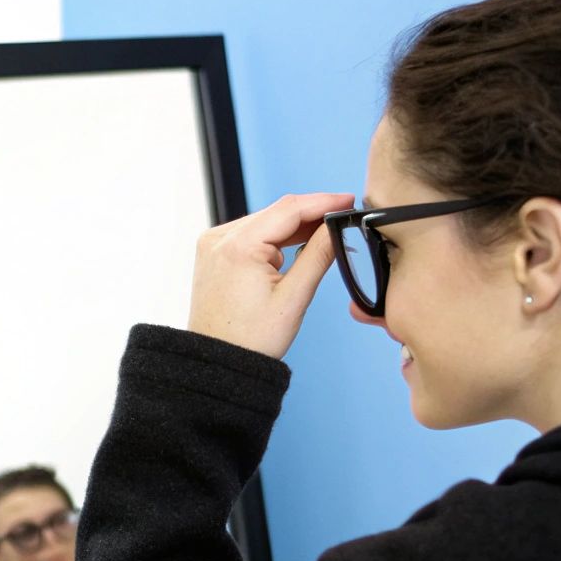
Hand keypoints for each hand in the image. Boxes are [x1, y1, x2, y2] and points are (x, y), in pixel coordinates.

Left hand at [187, 192, 354, 358]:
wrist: (218, 362)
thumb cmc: (251, 340)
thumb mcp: (294, 297)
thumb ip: (318, 255)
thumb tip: (336, 227)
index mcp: (238, 247)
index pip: (289, 209)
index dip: (323, 202)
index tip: (348, 199)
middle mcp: (219, 239)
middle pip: (275, 212)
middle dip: (310, 214)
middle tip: (342, 217)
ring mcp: (212, 245)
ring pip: (263, 222)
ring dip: (292, 227)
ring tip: (322, 235)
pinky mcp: (212, 254)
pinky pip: (249, 235)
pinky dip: (272, 238)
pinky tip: (291, 247)